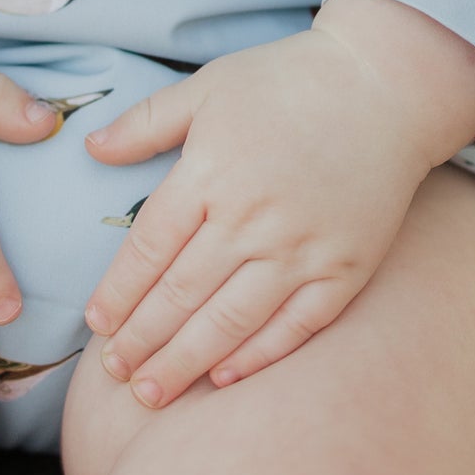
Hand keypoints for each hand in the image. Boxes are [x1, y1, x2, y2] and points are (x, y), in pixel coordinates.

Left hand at [81, 0, 474, 408]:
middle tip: (116, 374)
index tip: (96, 324)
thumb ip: (145, 122)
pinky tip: (224, 377)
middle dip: (142, 341)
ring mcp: (301, 248)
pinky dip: (257, 356)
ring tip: (152, 394)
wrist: (385, 83)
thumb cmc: (288, 79)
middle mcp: (251, 218)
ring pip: (230, 322)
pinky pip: (294, 326)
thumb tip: (90, 147)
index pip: (148, 249)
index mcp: (210, 173)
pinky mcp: (345, 268)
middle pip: (181, 295)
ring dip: (185, 362)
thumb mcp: (208, 86)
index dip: (118, 293)